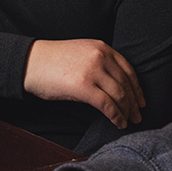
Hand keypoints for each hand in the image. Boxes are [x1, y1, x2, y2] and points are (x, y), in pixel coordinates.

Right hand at [24, 38, 145, 127]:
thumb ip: (100, 63)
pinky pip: (107, 105)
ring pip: (120, 95)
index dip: (137, 88)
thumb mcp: (82, 53)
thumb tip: (115, 85)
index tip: (141, 100)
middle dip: (135, 102)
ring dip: (127, 111)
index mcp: (102, 47)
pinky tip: (119, 123)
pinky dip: (116, 116)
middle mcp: (101, 56)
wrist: (30, 62)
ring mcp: (93, 71)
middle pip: (126, 84)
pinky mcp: (83, 87)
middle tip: (138, 115)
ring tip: (130, 121)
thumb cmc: (52, 62)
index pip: (128, 70)